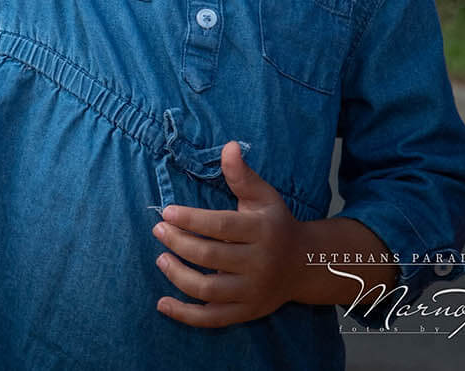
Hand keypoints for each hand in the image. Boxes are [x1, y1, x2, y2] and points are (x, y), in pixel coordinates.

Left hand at [152, 141, 304, 326]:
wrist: (306, 265)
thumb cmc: (276, 224)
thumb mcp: (263, 196)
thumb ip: (242, 174)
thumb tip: (229, 145)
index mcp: (262, 231)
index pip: (221, 226)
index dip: (190, 219)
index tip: (165, 212)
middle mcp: (259, 263)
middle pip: (211, 256)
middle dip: (178, 243)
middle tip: (158, 231)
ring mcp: (253, 291)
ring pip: (209, 290)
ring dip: (179, 276)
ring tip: (161, 259)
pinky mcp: (247, 311)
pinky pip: (214, 318)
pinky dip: (186, 315)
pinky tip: (163, 304)